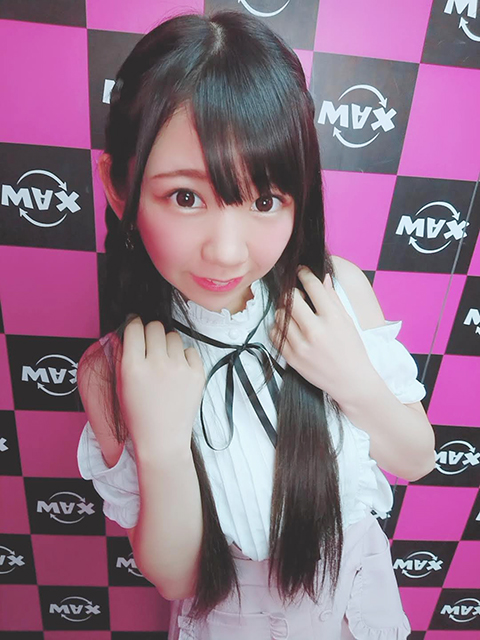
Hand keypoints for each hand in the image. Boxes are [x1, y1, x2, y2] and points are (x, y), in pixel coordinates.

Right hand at [116, 317, 205, 455]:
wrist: (162, 440)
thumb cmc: (140, 417)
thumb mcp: (121, 387)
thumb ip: (122, 358)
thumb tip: (126, 334)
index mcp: (133, 367)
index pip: (134, 328)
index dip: (133, 324)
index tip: (135, 325)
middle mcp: (157, 364)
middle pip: (155, 327)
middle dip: (150, 332)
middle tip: (149, 344)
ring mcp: (179, 368)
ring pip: (173, 336)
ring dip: (167, 344)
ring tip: (164, 361)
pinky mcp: (197, 374)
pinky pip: (190, 350)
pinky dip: (184, 357)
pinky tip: (177, 371)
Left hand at [269, 267, 374, 404]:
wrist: (350, 381)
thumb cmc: (352, 349)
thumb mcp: (347, 321)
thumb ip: (333, 298)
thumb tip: (323, 277)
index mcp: (333, 319)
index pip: (312, 287)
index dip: (305, 274)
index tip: (301, 271)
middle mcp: (315, 331)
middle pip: (291, 299)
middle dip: (292, 292)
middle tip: (296, 294)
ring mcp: (301, 346)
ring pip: (280, 315)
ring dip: (285, 310)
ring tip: (294, 314)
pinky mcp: (291, 358)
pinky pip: (275, 333)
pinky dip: (279, 327)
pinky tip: (289, 328)